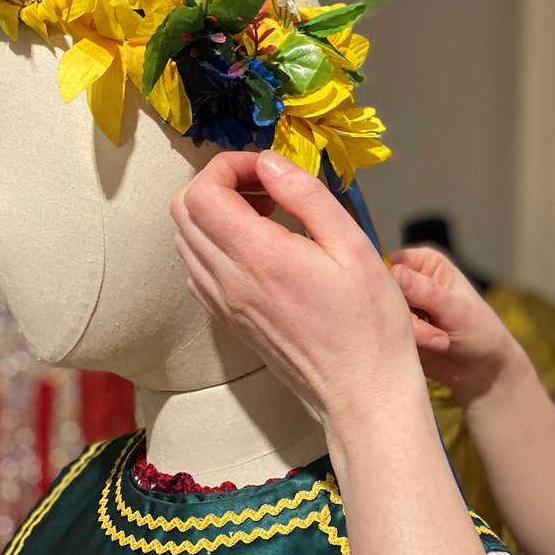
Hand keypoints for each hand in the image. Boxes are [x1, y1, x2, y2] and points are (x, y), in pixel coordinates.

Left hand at [170, 150, 423, 424]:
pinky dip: (216, 244)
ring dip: (215, 213)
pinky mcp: (228, 321)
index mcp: (260, 257)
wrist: (362, 392)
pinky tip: (259, 247)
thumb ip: (307, 196)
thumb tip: (270, 162)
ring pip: (185, 240)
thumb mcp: (353, 246)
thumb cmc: (370, 325)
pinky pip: (197, 270)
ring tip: (267, 214)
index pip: (202, 193)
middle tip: (266, 186)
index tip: (266, 169)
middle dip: (218, 184)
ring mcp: (223, 305)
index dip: (228, 166)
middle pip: (184, 212)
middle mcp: (229, 281)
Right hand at [389, 247, 533, 410]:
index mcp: (424, 263)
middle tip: (436, 335)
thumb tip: (395, 272)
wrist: (481, 369)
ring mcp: (400, 308)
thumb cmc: (479, 331)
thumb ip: (426, 292)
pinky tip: (430, 350)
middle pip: (383, 294)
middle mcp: (408, 281)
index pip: (391, 264)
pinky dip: (407, 347)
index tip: (413, 307)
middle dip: (407, 318)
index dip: (393, 285)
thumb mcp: (457, 310)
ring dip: (412, 336)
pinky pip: (386, 338)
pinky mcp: (395, 331)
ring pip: (383, 319)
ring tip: (440, 342)